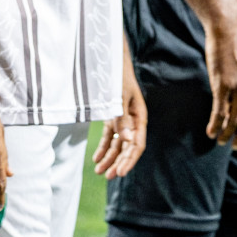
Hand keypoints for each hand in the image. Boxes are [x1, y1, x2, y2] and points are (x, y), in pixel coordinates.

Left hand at [93, 49, 147, 178]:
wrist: (110, 60)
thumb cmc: (118, 77)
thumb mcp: (120, 96)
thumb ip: (122, 118)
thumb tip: (127, 140)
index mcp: (139, 117)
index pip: (137, 144)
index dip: (129, 160)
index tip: (120, 172)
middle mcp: (133, 121)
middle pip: (128, 147)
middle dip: (119, 162)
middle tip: (109, 176)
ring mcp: (123, 119)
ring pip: (118, 144)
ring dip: (110, 158)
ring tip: (100, 171)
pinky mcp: (113, 117)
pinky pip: (109, 136)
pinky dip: (103, 147)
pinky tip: (96, 158)